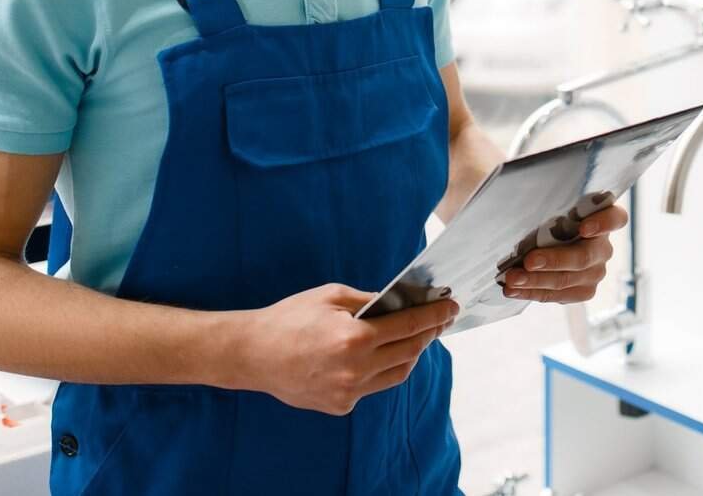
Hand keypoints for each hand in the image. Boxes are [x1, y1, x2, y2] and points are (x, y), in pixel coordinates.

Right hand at [231, 283, 457, 415]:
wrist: (252, 354)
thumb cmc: (289, 318)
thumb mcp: (332, 296)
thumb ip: (370, 301)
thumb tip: (400, 301)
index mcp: (354, 339)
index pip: (409, 326)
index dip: (435, 316)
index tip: (451, 307)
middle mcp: (355, 370)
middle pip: (409, 352)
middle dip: (428, 334)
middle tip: (439, 320)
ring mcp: (348, 392)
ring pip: (396, 375)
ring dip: (410, 355)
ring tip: (416, 338)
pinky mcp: (340, 406)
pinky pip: (372, 387)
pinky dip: (381, 370)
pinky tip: (381, 355)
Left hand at [503, 204, 627, 303]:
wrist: (545, 239)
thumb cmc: (548, 215)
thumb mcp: (550, 203)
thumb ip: (545, 201)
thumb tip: (520, 199)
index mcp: (603, 217)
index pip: (616, 218)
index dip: (603, 223)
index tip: (583, 228)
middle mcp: (603, 246)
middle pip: (584, 256)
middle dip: (554, 260)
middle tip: (528, 261)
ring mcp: (596, 271)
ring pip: (568, 279)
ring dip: (536, 280)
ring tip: (511, 279)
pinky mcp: (584, 290)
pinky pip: (560, 295)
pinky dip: (534, 292)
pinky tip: (515, 289)